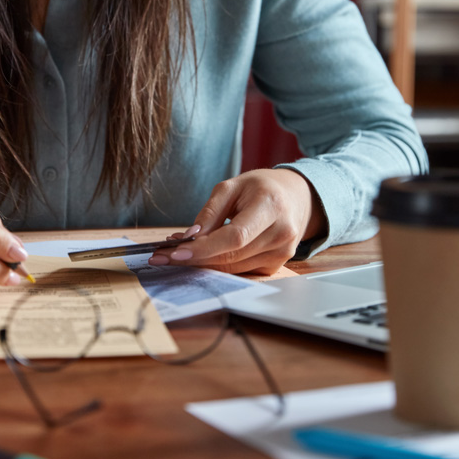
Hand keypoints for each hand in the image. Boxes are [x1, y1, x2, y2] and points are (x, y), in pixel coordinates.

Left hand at [149, 168, 326, 275]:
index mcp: (270, 206)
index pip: (235, 236)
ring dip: (203, 263)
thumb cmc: (260, 188)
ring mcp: (282, 253)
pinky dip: (219, 265)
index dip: (204, 248)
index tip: (175, 253)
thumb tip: (189, 237)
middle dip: (195, 258)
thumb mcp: (232, 186)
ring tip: (179, 251)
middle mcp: (281, 233)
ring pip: (234, 268)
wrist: (295, 197)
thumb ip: (210, 211)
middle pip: (232, 256)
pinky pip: (241, 271)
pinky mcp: (276, 265)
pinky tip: (204, 255)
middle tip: (162, 256)